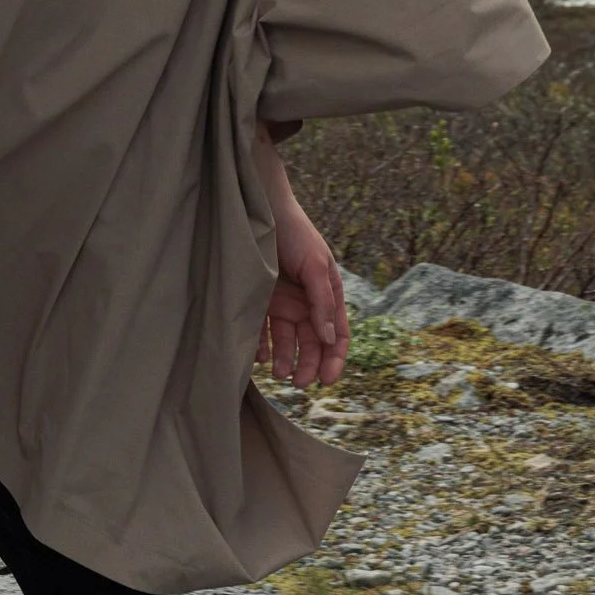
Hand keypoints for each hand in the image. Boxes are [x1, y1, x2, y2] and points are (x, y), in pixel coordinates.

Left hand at [254, 130, 348, 390]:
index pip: (337, 334)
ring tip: (280, 373)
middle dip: (309, 365)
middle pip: (312, 343)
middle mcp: (305, 303)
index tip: (328, 380)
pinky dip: (262, 348)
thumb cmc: (295, 234)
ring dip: (285, 360)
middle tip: (300, 384)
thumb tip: (330, 339)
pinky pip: (261, 332)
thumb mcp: (315, 265)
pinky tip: (259, 358)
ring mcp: (281, 303)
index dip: (335, 359)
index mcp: (326, 294)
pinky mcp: (258, 302)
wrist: (260, 211)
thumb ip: (322, 301)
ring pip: (286, 342)